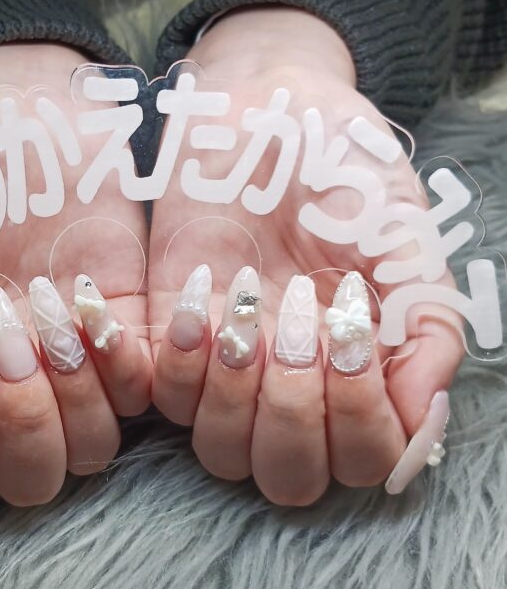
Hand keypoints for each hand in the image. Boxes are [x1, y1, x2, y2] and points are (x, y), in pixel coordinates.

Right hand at [0, 43, 151, 504]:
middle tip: (5, 334)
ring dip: (70, 393)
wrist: (28, 116)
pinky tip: (92, 302)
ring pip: (94, 446)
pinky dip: (122, 363)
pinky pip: (144, 390)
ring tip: (47, 311)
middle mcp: (18, 385)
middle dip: (20, 420)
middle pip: (32, 476)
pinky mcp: (131, 330)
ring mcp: (77, 364)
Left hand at [149, 7, 461, 503]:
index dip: (357, 421)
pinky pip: (161, 396)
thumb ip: (426, 331)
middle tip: (300, 323)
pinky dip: (179, 361)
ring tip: (248, 307)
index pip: (362, 461)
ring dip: (234, 393)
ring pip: (220, 451)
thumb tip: (422, 417)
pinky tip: (201, 293)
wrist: (266, 113)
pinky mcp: (173, 339)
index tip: (350, 336)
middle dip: (293, 414)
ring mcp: (230, 370)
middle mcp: (293, 387)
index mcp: (358, 373)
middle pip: (288, 475)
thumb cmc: (343, 170)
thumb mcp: (405, 240)